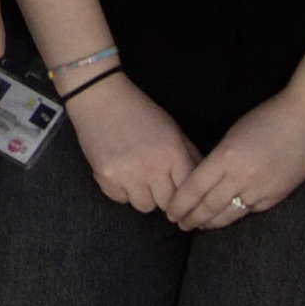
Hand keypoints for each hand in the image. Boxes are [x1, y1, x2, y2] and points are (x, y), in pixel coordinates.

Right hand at [59, 72, 196, 215]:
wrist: (101, 98)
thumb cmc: (140, 112)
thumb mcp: (173, 129)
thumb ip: (190, 156)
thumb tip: (203, 182)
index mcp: (173, 155)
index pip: (187, 193)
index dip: (185, 198)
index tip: (181, 200)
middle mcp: (152, 168)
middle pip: (167, 205)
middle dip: (165, 197)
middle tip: (158, 184)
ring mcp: (128, 175)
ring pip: (144, 206)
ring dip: (144, 195)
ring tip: (138, 176)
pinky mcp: (106, 178)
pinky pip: (121, 200)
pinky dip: (122, 191)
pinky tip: (121, 172)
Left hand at [166, 90, 304, 230]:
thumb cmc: (267, 119)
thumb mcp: (233, 134)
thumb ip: (219, 160)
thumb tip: (204, 182)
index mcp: (226, 157)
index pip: (194, 189)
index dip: (180, 204)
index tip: (171, 212)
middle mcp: (241, 177)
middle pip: (208, 207)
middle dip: (191, 218)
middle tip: (179, 224)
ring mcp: (260, 189)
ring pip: (228, 215)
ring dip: (210, 223)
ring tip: (199, 226)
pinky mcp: (276, 196)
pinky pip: (250, 210)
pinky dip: (235, 215)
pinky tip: (226, 217)